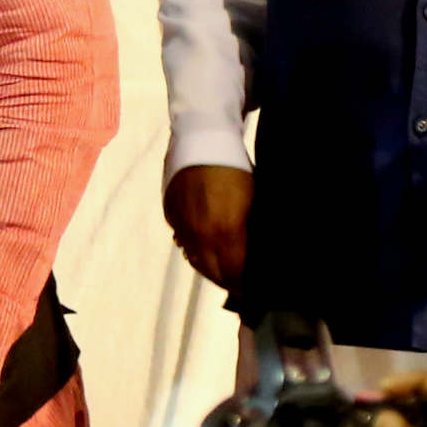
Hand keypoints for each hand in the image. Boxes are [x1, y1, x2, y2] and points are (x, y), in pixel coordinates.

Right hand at [166, 165, 251, 287]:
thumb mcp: (253, 200)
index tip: (255, 289)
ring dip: (210, 269)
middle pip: (213, 272)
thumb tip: (255, 254)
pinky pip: (184, 244)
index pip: (235, 273)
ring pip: (196, 260)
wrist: (202, 137)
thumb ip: (250, 232)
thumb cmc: (236, 167)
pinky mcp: (171, 216)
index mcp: (225, 232)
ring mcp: (182, 226)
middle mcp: (200, 235)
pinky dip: (195, 251)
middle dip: (228, 281)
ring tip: (224, 273)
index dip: (245, 284)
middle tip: (242, 286)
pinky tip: (206, 250)